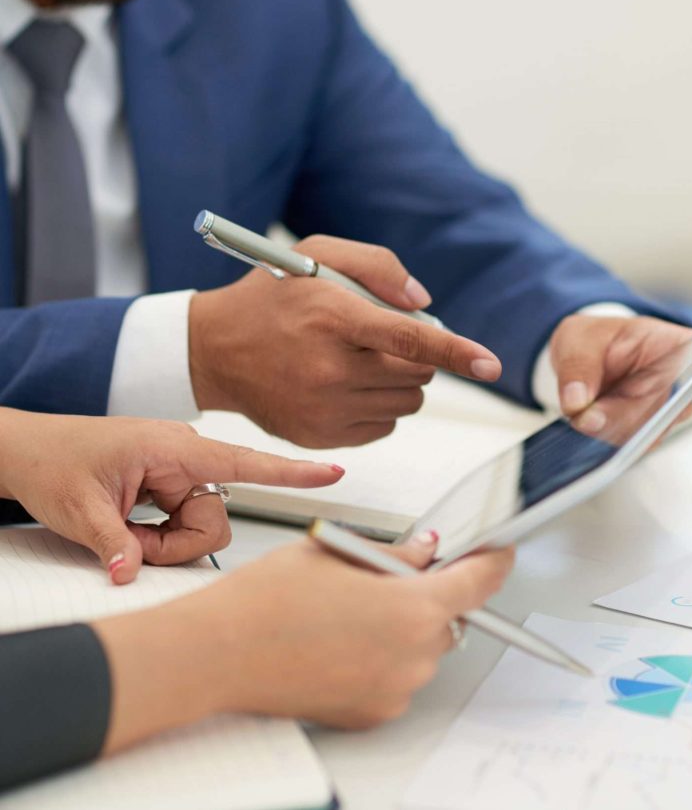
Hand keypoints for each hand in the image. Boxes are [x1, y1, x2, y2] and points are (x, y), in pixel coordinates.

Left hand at [0, 411, 342, 583]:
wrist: (30, 451)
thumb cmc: (53, 461)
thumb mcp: (78, 508)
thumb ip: (112, 544)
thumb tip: (132, 574)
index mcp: (171, 447)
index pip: (243, 461)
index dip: (291, 471)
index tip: (332, 472)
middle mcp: (184, 457)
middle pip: (214, 519)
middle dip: (174, 545)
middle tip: (127, 544)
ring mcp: (179, 472)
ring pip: (201, 526)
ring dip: (163, 543)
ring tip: (122, 532)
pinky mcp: (172, 486)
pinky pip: (186, 523)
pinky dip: (159, 538)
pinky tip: (131, 527)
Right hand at [94, 534, 514, 751]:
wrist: (218, 652)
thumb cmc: (267, 599)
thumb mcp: (336, 551)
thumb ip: (394, 554)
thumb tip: (425, 551)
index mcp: (411, 608)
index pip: (476, 582)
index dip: (492, 563)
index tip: (499, 554)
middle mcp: (412, 655)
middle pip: (446, 616)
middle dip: (427, 593)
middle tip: (383, 576)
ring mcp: (394, 689)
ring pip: (420, 646)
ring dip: (402, 625)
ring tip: (348, 609)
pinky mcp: (372, 712)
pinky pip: (397, 675)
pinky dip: (383, 655)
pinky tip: (339, 638)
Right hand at [189, 235, 501, 447]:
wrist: (214, 351)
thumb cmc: (270, 298)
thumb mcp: (317, 254)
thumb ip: (377, 266)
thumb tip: (423, 302)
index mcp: (333, 318)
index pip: (411, 338)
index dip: (456, 351)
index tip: (491, 365)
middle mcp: (330, 369)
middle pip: (417, 375)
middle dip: (418, 357)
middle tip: (385, 340)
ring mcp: (324, 409)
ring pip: (406, 404)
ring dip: (401, 382)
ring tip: (360, 361)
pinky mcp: (321, 436)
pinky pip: (383, 427)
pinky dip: (379, 406)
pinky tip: (346, 385)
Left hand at [548, 315, 691, 439]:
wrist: (581, 361)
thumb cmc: (591, 341)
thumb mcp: (577, 341)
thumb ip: (578, 369)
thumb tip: (579, 404)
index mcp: (667, 345)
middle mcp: (675, 379)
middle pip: (672, 405)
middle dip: (625, 415)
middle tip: (588, 415)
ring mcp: (663, 409)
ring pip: (649, 431)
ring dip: (611, 429)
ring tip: (583, 415)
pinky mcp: (646, 431)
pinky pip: (633, 444)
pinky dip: (606, 439)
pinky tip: (589, 427)